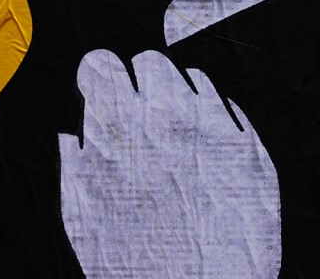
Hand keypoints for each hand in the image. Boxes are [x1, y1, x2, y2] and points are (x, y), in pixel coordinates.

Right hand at [58, 50, 280, 278]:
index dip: (98, 77)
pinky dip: (209, 115)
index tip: (103, 90)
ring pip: (189, 76)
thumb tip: (74, 134)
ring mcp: (210, 127)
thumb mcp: (83, 218)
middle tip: (139, 113)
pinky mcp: (245, 142)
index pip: (100, 63)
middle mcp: (164, 118)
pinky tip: (199, 144)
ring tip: (171, 133)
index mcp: (116, 132)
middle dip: (139, 82)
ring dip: (175, 97)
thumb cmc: (135, 267)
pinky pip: (223, 102)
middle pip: (148, 61)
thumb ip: (75, 164)